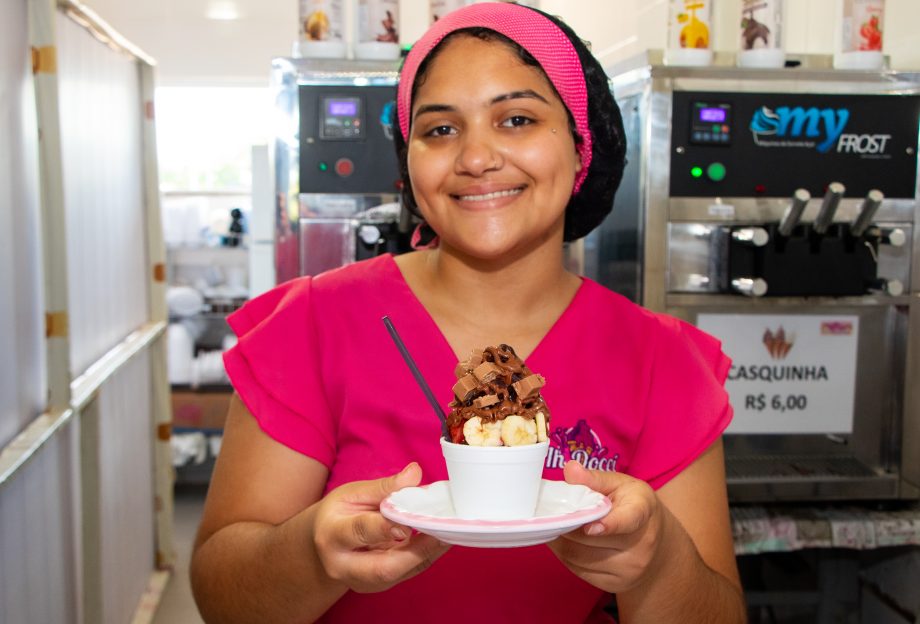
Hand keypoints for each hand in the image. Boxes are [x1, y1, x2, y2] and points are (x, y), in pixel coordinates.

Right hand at [312, 463, 449, 592]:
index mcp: (333, 535)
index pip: (359, 533)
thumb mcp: (353, 493)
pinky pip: (407, 572)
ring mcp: (362, 581)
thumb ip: (384, 487)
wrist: (324, 543)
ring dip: (428, 553)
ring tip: (449, 532)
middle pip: (383, 568)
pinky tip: (442, 539)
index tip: (407, 523)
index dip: (384, 528)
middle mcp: (344, 565)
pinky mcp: (378, 585)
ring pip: (400, 573)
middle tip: (443, 531)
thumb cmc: (339, 513)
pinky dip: (427, 555)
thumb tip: (415, 473)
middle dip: (417, 552)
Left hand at [546, 461, 670, 593]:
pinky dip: (564, 554)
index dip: (608, 525)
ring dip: (559, 540)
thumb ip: (594, 478)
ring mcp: (628, 569)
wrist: (656, 542)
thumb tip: (570, 469)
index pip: (627, 520)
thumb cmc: (633, 506)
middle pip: (587, 538)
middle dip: (565, 523)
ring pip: (577, 556)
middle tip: (550, 512)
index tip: (590, 527)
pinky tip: (564, 541)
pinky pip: (577, 570)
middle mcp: (640, 545)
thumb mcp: (621, 484)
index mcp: (642, 511)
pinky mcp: (613, 585)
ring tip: (554, 524)